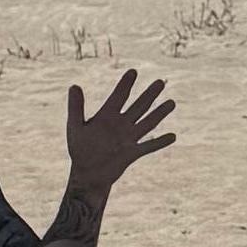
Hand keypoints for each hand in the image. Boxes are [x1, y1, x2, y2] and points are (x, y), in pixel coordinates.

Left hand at [61, 69, 176, 224]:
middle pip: (138, 106)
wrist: (87, 174)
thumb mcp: (76, 126)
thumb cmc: (79, 150)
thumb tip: (74, 86)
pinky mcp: (132, 153)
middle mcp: (120, 125)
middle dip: (149, 94)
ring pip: (147, 123)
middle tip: (160, 82)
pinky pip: (149, 146)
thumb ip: (76, 107)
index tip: (133, 71)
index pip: (119, 96)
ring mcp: (128, 138)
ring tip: (172, 102)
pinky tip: (173, 136)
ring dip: (159, 113)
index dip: (126, 84)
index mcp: (106, 116)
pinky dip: (160, 142)